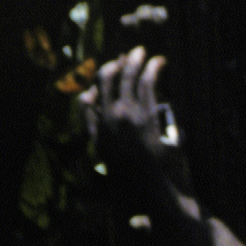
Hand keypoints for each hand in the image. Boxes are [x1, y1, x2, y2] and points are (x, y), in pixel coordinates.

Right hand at [85, 48, 186, 211]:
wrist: (157, 194)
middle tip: (128, 56)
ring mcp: (124, 117)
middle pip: (103, 82)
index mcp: (98, 138)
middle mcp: (106, 124)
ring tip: (143, 52)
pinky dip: (153, 68)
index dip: (92, 87)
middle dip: (114, 64)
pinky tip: (160, 62)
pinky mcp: (145, 115)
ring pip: (126, 77)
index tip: (106, 79)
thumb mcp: (126, 169)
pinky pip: (146, 82)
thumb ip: (125, 150)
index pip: (85, 105)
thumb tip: (130, 131)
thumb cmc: (146, 184)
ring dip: (135, 60)